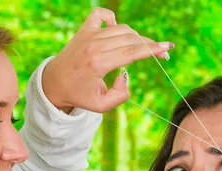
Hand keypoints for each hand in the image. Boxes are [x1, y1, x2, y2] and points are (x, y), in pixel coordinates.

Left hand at [42, 7, 173, 112]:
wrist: (54, 83)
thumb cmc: (78, 94)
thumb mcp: (101, 105)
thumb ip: (120, 95)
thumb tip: (126, 77)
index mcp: (98, 63)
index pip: (131, 52)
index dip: (152, 50)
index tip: (167, 48)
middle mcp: (94, 45)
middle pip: (131, 39)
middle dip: (149, 45)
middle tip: (161, 53)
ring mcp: (88, 34)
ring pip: (121, 29)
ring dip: (135, 37)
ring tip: (140, 50)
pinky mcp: (84, 29)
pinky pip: (101, 14)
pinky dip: (112, 18)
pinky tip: (116, 29)